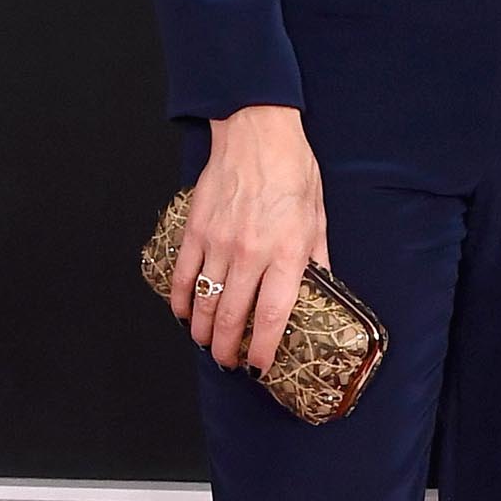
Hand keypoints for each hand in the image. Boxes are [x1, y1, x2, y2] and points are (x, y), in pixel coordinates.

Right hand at [170, 106, 326, 376]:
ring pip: (204, 302)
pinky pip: (182, 276)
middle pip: (231, 318)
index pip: (271, 316)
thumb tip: (321, 287)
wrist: (256, 134)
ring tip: (206, 343)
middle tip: (228, 361)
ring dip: (201, 331)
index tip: (259, 365)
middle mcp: (250, 254)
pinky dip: (179, 300)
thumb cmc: (292, 171)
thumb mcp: (317, 217)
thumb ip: (316, 258)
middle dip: (227, 349)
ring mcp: (218, 244)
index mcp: (285, 253)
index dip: (262, 348)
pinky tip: (182, 313)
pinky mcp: (196, 231)